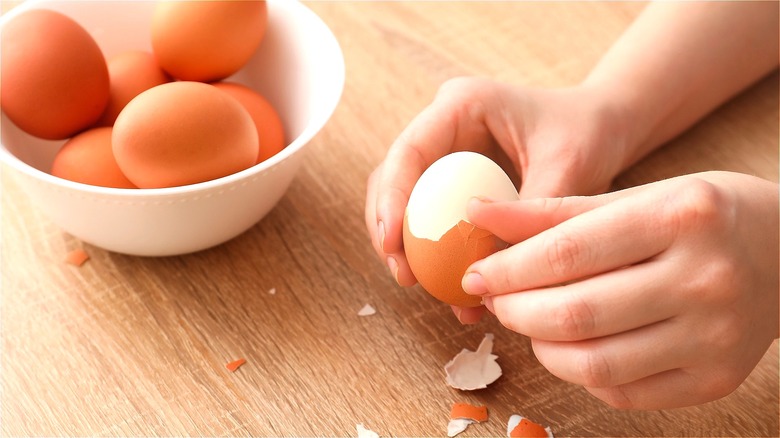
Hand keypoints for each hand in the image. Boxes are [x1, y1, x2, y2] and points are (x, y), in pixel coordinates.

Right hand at [365, 78, 629, 322]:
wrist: (603, 130)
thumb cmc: (588, 133)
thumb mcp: (567, 167)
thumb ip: (528, 210)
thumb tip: (489, 265)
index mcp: (462, 105)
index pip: (410, 151)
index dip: (392, 198)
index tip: (393, 244)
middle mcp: (444, 127)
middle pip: (392, 177)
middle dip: (389, 228)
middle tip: (403, 274)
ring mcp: (446, 155)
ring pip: (405, 201)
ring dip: (406, 244)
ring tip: (418, 285)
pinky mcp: (454, 182)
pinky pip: (431, 217)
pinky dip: (434, 252)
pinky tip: (450, 287)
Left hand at [461, 171, 778, 408]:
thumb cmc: (702, 216)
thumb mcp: (636, 196)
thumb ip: (553, 211)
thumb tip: (477, 214)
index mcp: (682, 217)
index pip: (567, 253)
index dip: (507, 269)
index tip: (476, 273)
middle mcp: (705, 278)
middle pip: (576, 313)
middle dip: (516, 311)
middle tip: (496, 299)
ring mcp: (716, 337)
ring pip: (594, 363)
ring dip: (541, 347)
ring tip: (529, 322)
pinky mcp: (716, 379)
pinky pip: (623, 391)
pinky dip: (581, 372)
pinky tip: (572, 346)